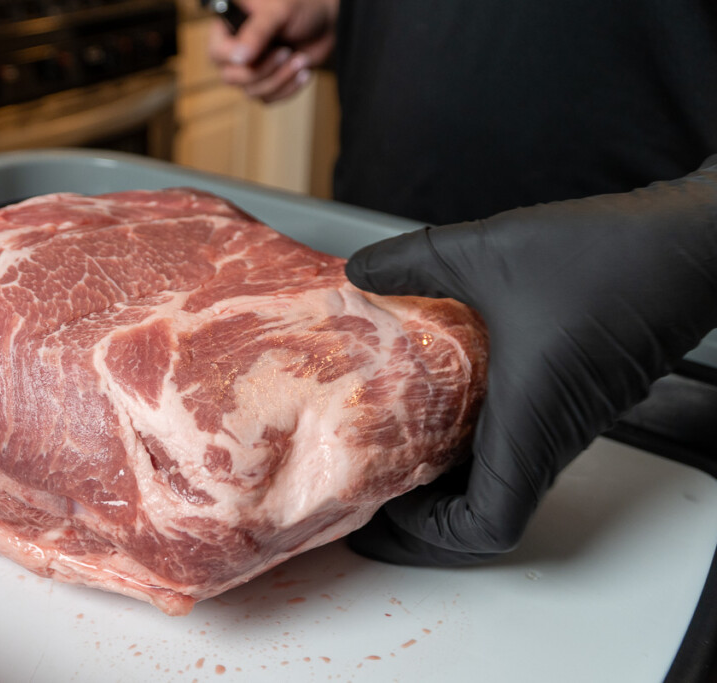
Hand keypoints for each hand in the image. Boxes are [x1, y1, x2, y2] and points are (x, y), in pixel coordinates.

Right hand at [207, 0, 337, 102]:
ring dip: (280, 79)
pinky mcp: (267, 82)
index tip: (253, 56)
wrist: (327, 21)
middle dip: (262, 71)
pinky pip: (268, 98)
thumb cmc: (301, 5)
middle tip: (286, 52)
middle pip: (232, 77)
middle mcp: (236, 50)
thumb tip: (239, 57)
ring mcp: (251, 68)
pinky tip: (304, 72)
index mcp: (230, 27)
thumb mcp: (278, 12)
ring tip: (301, 59)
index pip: (217, 52)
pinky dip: (288, 89)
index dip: (233, 58)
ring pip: (252, 91)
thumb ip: (257, 32)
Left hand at [344, 157, 716, 564]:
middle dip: (430, 516)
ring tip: (399, 452)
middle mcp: (551, 434)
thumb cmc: (608, 256)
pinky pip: (521, 444)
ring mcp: (568, 419)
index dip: (432, 535)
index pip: (487, 525)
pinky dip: (477, 445)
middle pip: (489, 514)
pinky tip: (444, 404)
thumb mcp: (484, 251)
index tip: (388, 511)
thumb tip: (361, 270)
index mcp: (528, 421)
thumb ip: (414, 262)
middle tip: (378, 492)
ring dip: (453, 480)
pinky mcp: (577, 396)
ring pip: (506, 480)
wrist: (690, 242)